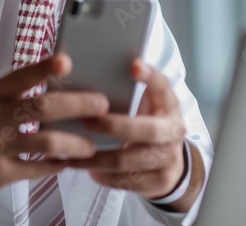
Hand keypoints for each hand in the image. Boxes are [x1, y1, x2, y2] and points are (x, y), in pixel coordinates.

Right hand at [0, 53, 109, 212]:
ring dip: (75, 143)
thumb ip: (14, 90)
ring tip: (91, 145)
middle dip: (78, 105)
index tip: (66, 61)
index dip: (44, 68)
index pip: (20, 76)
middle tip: (101, 105)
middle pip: (42, 107)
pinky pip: (37, 168)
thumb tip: (56, 76)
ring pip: (46, 141)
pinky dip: (56, 164)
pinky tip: (67, 162)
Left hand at [69, 59, 203, 211]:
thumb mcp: (145, 105)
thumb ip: (128, 93)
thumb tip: (90, 74)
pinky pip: (127, 181)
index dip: (150, 75)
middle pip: (146, 130)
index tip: (133, 65)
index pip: (163, 86)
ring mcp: (169, 158)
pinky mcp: (160, 181)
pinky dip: (103, 176)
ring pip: (129, 161)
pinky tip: (87, 169)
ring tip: (72, 154)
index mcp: (169, 105)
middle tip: (86, 121)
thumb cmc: (146, 123)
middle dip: (113, 126)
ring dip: (97, 158)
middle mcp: (173, 130)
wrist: (171, 162)